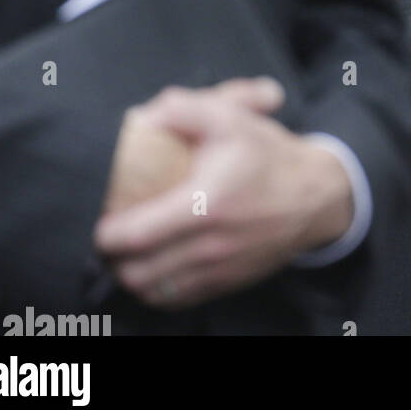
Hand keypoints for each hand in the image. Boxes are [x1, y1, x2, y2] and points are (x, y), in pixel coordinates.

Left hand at [94, 84, 353, 309]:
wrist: (314, 196)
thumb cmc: (267, 155)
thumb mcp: (231, 117)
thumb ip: (185, 109)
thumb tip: (141, 117)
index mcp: (206, 204)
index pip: (137, 235)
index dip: (106, 233)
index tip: (95, 217)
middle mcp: (210, 245)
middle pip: (137, 271)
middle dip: (112, 257)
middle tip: (105, 233)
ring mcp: (217, 271)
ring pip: (152, 290)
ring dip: (130, 273)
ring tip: (123, 251)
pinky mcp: (225, 285)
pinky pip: (174, 300)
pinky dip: (154, 287)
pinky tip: (151, 264)